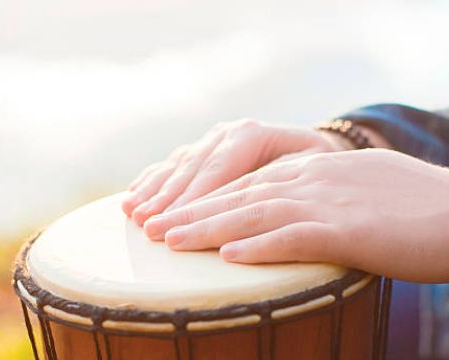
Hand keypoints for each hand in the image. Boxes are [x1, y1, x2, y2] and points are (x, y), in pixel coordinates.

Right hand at [122, 119, 351, 225]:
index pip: (217, 169)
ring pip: (178, 165)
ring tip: (131, 213)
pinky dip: (151, 180)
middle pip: (192, 169)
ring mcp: (211, 139)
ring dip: (153, 190)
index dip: (193, 198)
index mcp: (251, 133)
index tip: (173, 224)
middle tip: (146, 226)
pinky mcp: (203, 149)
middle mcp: (227, 132)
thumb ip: (280, 180)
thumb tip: (252, 208)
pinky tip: (131, 195)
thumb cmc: (317, 166)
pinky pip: (171, 164)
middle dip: (167, 199)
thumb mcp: (312, 169)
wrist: (314, 148)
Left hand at [143, 149, 448, 281]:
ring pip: (257, 211)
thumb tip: (304, 223)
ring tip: (169, 241)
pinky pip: (295, 236)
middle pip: (243, 192)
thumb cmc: (426, 213)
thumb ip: (331, 202)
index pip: (254, 179)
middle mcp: (320, 176)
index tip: (177, 211)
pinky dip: (258, 245)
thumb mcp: (369, 195)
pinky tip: (227, 256)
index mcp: (323, 167)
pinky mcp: (352, 230)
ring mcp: (334, 200)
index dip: (211, 196)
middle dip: (194, 210)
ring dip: (209, 227)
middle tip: (152, 226)